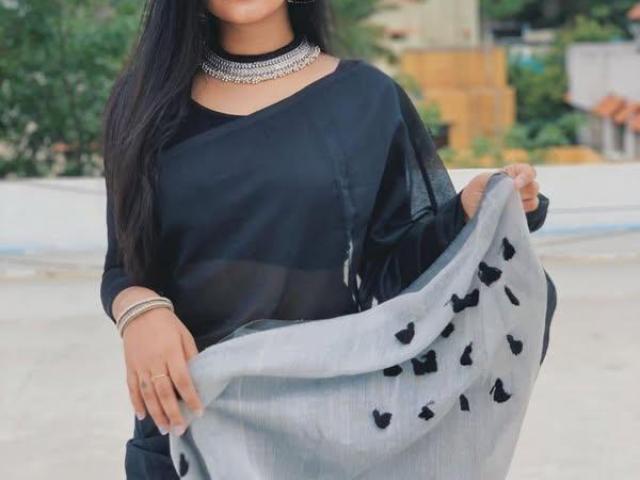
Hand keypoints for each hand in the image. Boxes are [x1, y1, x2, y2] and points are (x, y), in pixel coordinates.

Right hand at [122, 307, 203, 435]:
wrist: (139, 311)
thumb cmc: (167, 324)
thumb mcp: (184, 335)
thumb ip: (190, 355)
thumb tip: (197, 376)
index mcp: (171, 352)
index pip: (182, 380)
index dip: (191, 397)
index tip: (198, 412)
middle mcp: (154, 362)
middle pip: (163, 392)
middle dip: (172, 413)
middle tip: (180, 429)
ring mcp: (140, 366)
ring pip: (147, 394)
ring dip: (156, 413)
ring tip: (164, 429)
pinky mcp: (129, 367)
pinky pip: (132, 388)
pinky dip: (136, 403)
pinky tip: (143, 416)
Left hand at [460, 163, 539, 220]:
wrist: (469, 208)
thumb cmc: (476, 190)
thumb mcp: (480, 181)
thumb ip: (494, 180)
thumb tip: (508, 188)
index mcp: (511, 174)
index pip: (528, 171)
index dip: (526, 176)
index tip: (515, 185)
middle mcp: (520, 186)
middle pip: (534, 187)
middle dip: (523, 192)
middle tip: (508, 198)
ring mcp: (521, 200)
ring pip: (534, 200)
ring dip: (521, 203)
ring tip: (504, 206)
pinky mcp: (519, 213)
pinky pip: (528, 214)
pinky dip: (520, 213)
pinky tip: (508, 213)